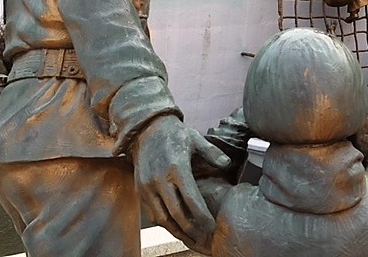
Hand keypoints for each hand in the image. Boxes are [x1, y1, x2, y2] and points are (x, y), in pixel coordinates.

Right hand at [130, 115, 230, 253]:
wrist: (147, 130)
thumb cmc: (174, 135)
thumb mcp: (195, 138)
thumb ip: (212, 152)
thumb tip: (227, 163)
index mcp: (176, 167)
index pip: (191, 199)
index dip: (202, 216)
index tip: (212, 225)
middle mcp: (160, 179)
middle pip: (176, 213)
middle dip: (192, 229)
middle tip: (205, 237)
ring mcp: (147, 186)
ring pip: (162, 218)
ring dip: (177, 230)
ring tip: (192, 238)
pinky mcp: (140, 190)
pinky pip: (153, 213)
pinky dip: (165, 223)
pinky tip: (177, 227)